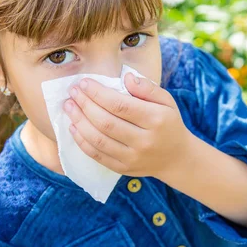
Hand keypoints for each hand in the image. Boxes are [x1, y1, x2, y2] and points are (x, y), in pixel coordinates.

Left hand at [63, 72, 187, 178]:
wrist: (177, 158)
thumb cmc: (168, 123)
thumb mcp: (166, 101)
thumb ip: (147, 87)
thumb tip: (126, 77)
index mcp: (156, 120)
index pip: (121, 105)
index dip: (98, 93)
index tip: (84, 83)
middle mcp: (144, 141)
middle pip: (106, 122)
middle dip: (85, 105)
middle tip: (73, 92)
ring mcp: (132, 158)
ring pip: (98, 140)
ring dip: (79, 122)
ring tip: (69, 107)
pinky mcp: (123, 169)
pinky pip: (97, 155)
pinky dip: (82, 141)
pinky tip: (73, 127)